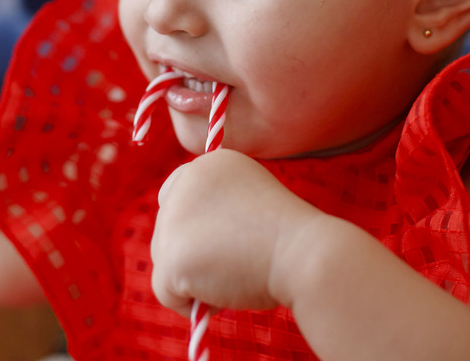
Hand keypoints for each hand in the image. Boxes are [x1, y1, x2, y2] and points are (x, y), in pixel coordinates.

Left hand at [150, 149, 323, 315]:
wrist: (304, 254)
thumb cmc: (289, 238)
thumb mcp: (248, 206)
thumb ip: (217, 211)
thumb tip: (189, 243)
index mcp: (209, 164)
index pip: (174, 194)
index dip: (193, 226)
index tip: (219, 242)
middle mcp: (185, 182)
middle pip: (167, 230)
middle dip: (194, 255)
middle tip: (235, 261)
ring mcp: (174, 218)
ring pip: (164, 262)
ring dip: (194, 279)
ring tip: (234, 275)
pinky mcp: (171, 255)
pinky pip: (166, 293)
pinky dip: (189, 304)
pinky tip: (222, 294)